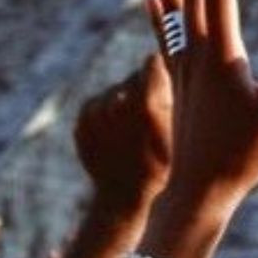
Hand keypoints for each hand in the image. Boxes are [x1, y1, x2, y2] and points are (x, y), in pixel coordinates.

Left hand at [74, 56, 172, 206]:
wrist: (123, 196)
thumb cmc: (160, 164)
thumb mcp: (175, 130)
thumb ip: (170, 93)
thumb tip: (166, 61)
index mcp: (145, 101)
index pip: (151, 63)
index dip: (160, 73)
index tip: (164, 82)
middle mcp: (117, 101)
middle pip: (133, 77)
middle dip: (143, 89)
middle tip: (149, 114)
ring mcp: (96, 111)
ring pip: (116, 91)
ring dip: (124, 102)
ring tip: (132, 129)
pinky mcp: (82, 120)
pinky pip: (99, 103)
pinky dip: (107, 113)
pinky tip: (116, 133)